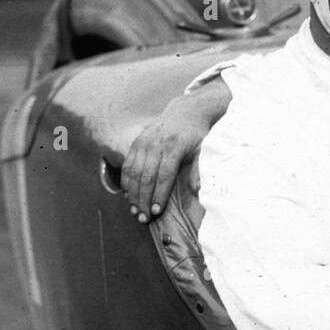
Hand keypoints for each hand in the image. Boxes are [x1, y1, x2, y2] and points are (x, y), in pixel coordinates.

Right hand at [121, 79, 230, 220]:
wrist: (186, 111)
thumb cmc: (196, 135)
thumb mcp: (203, 150)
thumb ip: (199, 170)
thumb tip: (197, 190)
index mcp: (174, 147)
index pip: (164, 175)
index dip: (159, 195)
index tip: (157, 212)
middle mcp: (155, 144)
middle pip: (146, 177)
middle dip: (144, 200)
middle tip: (143, 218)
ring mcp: (144, 142)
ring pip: (134, 172)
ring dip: (133, 194)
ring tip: (135, 211)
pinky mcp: (136, 142)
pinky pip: (127, 165)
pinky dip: (126, 182)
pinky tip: (128, 196)